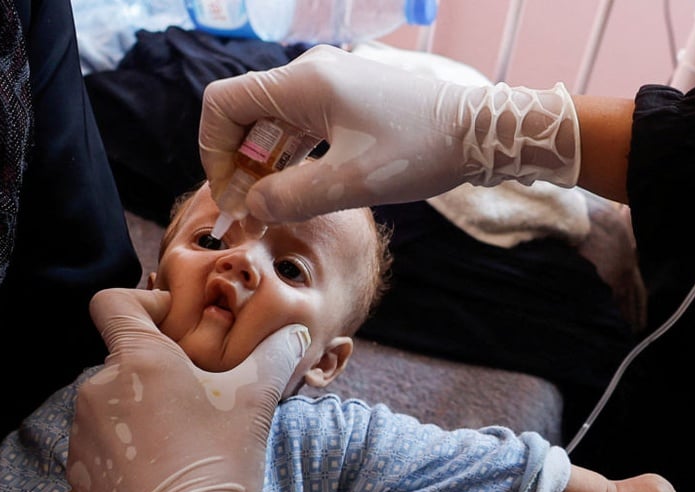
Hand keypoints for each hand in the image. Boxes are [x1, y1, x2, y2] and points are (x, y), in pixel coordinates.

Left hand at [67, 287, 309, 491]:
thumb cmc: (221, 462)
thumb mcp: (255, 400)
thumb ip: (274, 355)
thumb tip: (294, 333)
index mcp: (139, 359)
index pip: (112, 303)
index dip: (143, 305)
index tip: (176, 329)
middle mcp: (98, 387)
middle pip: (122, 357)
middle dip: (155, 370)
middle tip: (196, 397)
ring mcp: (83, 430)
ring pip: (111, 400)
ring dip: (138, 407)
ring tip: (179, 438)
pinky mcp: (78, 469)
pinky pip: (101, 439)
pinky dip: (125, 443)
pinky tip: (158, 468)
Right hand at [199, 44, 578, 222]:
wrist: (481, 133)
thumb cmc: (419, 151)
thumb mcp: (351, 184)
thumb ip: (291, 198)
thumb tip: (252, 207)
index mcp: (303, 82)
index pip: (224, 103)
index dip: (213, 150)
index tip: (228, 193)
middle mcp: (310, 75)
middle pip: (246, 115)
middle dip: (237, 163)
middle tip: (246, 212)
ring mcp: (330, 88)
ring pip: (273, 125)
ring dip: (263, 166)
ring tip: (266, 210)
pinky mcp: (347, 104)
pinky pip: (300, 129)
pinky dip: (289, 160)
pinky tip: (293, 193)